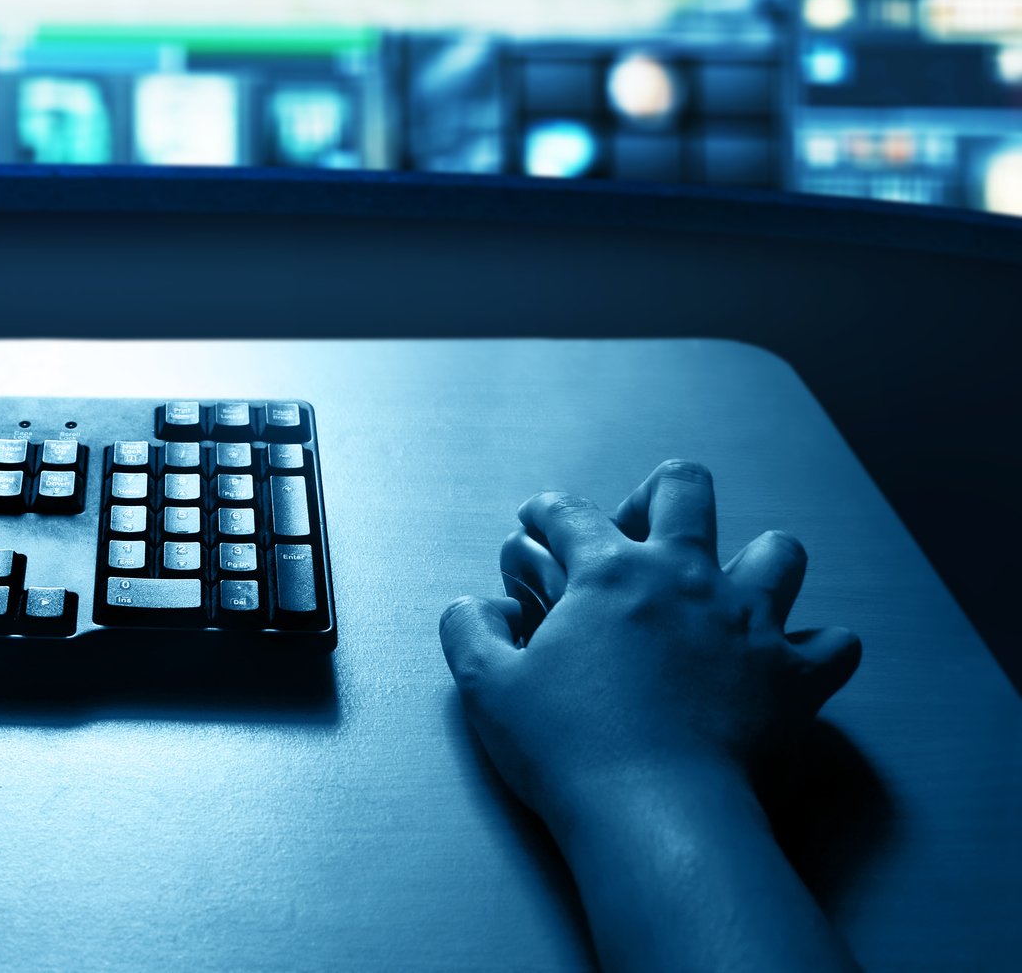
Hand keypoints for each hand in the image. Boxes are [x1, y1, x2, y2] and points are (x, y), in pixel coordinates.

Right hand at [439, 460, 860, 830]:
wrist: (659, 816)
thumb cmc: (571, 753)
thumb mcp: (487, 687)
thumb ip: (470, 631)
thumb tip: (476, 608)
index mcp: (609, 573)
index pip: (570, 512)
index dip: (544, 511)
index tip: (535, 523)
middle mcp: (687, 579)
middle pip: (685, 489)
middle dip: (657, 496)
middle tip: (638, 530)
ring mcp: (751, 624)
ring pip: (778, 552)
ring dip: (755, 563)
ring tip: (731, 589)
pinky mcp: (797, 679)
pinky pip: (834, 644)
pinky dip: (817, 648)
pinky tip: (793, 659)